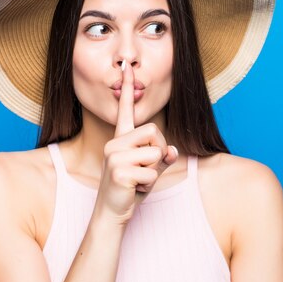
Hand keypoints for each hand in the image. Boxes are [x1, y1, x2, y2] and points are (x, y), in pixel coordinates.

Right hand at [94, 60, 178, 224]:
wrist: (111, 213)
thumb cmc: (130, 189)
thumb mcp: (149, 170)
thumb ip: (161, 157)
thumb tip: (171, 150)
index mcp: (120, 139)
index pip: (125, 111)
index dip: (127, 89)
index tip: (125, 67)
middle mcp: (114, 143)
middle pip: (153, 131)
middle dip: (159, 151)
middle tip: (146, 170)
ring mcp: (114, 156)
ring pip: (155, 153)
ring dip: (154, 171)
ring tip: (139, 181)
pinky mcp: (118, 170)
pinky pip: (151, 173)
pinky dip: (149, 184)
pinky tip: (135, 190)